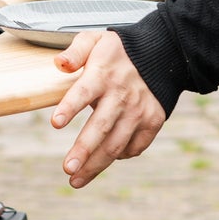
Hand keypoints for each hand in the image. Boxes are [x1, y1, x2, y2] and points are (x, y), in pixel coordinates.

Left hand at [49, 30, 166, 186]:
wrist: (163, 52)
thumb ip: (75, 51)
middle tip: (67, 169)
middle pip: (100, 127)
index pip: (83, 93)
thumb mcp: (95, 39)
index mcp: (102, 74)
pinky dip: (120, 156)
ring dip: (96, 164)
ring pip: (116, 144)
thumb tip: (59, 64)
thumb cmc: (120, 49)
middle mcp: (121, 95)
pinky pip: (135, 146)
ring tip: (76, 180)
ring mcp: (139, 111)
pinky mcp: (153, 121)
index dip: (69, 108)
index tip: (55, 124)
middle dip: (83, 151)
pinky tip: (105, 161)